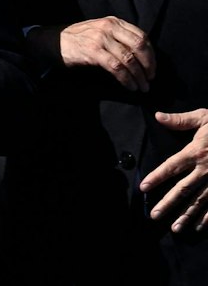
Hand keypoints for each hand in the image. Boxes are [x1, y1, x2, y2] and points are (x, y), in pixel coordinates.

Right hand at [45, 16, 155, 91]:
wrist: (52, 42)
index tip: (152, 69)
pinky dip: (127, 79)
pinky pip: (117, 68)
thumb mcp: (100, 30)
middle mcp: (109, 27)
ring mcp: (101, 39)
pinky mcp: (93, 51)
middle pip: (139, 46)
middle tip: (150, 79)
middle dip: (149, 65)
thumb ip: (118, 37)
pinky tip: (129, 86)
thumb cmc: (78, 39)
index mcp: (113, 21)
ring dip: (139, 76)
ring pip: (129, 59)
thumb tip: (142, 56)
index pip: (142, 36)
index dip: (151, 55)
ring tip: (142, 87)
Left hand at [146, 110, 207, 232]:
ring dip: (187, 215)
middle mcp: (206, 169)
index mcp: (197, 151)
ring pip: (200, 201)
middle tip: (154, 215)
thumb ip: (182, 120)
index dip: (157, 177)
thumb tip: (158, 116)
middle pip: (184, 189)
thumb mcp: (206, 117)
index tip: (143, 188)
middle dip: (168, 203)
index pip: (172, 166)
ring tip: (174, 229)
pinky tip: (198, 227)